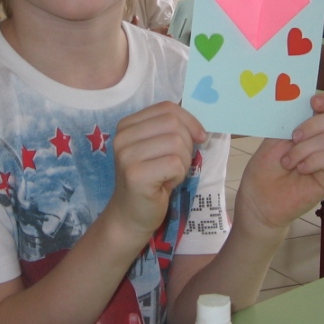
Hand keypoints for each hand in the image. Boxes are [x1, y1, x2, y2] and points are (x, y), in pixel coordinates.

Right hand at [108, 102, 207, 241]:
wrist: (131, 215)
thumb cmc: (151, 180)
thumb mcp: (158, 148)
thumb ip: (172, 130)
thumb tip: (201, 127)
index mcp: (127, 125)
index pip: (167, 108)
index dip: (190, 121)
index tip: (199, 137)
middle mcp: (122, 137)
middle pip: (173, 124)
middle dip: (187, 144)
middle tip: (179, 164)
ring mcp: (126, 155)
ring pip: (176, 143)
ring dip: (183, 162)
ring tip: (171, 175)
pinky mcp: (135, 175)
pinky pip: (175, 164)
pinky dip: (179, 176)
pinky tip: (166, 185)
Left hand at [233, 94, 323, 234]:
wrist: (259, 201)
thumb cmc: (264, 172)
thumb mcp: (273, 139)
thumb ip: (290, 121)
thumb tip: (301, 101)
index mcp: (308, 127)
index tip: (313, 101)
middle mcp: (322, 140)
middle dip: (313, 123)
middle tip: (294, 136)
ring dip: (303, 150)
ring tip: (288, 163)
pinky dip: (312, 161)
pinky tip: (300, 170)